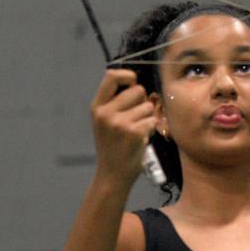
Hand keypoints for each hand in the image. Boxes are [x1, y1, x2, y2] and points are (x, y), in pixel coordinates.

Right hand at [90, 69, 156, 187]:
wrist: (112, 175)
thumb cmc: (112, 146)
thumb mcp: (104, 121)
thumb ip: (115, 101)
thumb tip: (136, 82)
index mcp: (97, 107)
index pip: (111, 76)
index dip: (127, 75)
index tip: (133, 83)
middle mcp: (106, 113)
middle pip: (137, 90)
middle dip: (142, 101)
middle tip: (135, 117)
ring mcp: (120, 123)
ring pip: (148, 106)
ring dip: (147, 117)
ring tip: (137, 130)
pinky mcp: (135, 133)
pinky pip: (153, 120)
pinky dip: (151, 128)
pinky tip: (141, 138)